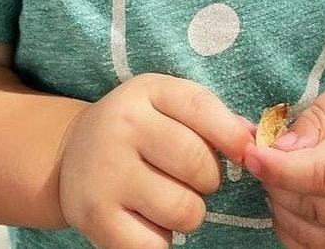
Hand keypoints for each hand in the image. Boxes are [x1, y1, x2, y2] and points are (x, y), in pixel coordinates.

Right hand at [57, 72, 255, 248]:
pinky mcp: (96, 218)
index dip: (233, 136)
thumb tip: (255, 142)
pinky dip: (162, 240)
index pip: (203, 108)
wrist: (69, 154)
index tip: (244, 153)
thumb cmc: (137, 128)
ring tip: (169, 198)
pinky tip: (149, 220)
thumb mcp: (166, 103)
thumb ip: (211, 116)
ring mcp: (106, 173)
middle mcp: (122, 127)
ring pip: (184, 210)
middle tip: (192, 178)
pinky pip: (156, 246)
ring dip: (189, 213)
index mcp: (146, 91)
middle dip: (209, 180)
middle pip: (198, 165)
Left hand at [243, 73, 324, 248]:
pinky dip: (296, 231)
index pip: (322, 174)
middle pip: (313, 209)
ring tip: (277, 174)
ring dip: (282, 209)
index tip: (250, 153)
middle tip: (262, 154)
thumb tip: (281, 147)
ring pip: (313, 237)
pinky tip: (290, 198)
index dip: (280, 168)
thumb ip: (319, 116)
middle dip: (276, 184)